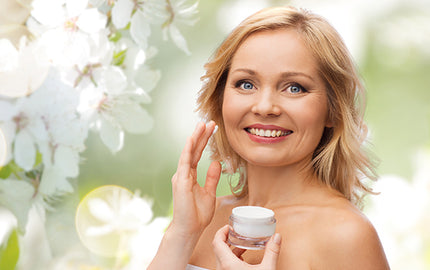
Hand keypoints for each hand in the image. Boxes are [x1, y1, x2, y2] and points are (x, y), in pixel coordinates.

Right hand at [169, 121, 221, 237]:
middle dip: (201, 135)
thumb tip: (215, 162)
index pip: (197, 154)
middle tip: (209, 122)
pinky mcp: (180, 181)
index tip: (212, 129)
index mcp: (190, 176)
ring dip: (195, 138)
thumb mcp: (209, 192)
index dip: (204, 141)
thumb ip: (211, 177)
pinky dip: (188, 149)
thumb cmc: (197, 214)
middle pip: (193, 150)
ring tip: (202, 124)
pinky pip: (184, 162)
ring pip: (188, 152)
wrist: (189, 229)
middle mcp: (184, 173)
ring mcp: (181, 176)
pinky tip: (192, 139)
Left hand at [212, 225, 281, 269]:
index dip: (221, 231)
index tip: (228, 226)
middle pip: (218, 248)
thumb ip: (272, 251)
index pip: (216, 242)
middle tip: (234, 231)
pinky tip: (243, 256)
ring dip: (229, 248)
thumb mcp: (267, 269)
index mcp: (228, 264)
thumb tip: (277, 238)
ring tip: (241, 242)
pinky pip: (225, 264)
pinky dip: (232, 257)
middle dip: (226, 238)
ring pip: (221, 257)